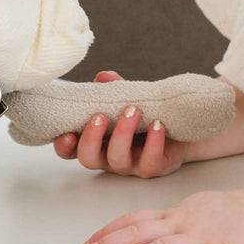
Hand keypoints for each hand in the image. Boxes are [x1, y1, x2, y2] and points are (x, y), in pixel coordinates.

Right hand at [53, 70, 187, 177]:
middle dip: (91, 138)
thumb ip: (113, 89)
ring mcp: (131, 164)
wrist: (179, 128)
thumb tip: (102, 77)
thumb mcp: (127, 98)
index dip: (64, 146)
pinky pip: (151, 161)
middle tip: (100, 115)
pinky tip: (157, 124)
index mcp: (98, 141)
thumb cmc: (145, 114)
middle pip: (88, 159)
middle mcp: (109, 156)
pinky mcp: (154, 166)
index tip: (67, 133)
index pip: (72, 150)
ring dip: (123, 133)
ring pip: (118, 159)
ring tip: (133, 110)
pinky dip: (153, 141)